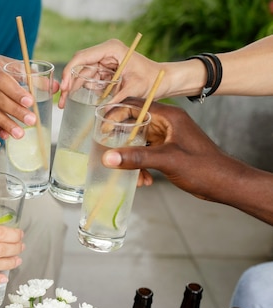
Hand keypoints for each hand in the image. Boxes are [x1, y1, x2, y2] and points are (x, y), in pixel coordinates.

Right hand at [0, 48, 58, 139]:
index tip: (30, 102)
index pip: (0, 76)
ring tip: (19, 134)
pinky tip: (1, 136)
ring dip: (3, 123)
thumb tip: (55, 87)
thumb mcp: (7, 64)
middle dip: (13, 110)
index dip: (15, 90)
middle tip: (30, 121)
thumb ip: (29, 74)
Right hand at [58, 39, 164, 107]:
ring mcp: (104, 61)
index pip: (83, 57)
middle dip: (69, 83)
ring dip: (73, 88)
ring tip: (65, 103)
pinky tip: (75, 100)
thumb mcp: (135, 89)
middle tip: (62, 100)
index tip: (65, 88)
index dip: (70, 72)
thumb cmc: (152, 79)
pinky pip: (90, 79)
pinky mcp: (105, 70)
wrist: (162, 80)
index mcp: (111, 49)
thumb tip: (101, 112)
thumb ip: (117, 98)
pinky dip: (83, 89)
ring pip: (82, 74)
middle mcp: (105, 53)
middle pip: (79, 66)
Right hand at [101, 98, 245, 201]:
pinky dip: (141, 166)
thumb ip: (136, 158)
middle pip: (133, 124)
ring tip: (130, 174)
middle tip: (107, 151)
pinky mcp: (167, 150)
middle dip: (120, 140)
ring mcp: (167, 137)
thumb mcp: (166, 160)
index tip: (101, 128)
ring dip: (131, 158)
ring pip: (138, 142)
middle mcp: (166, 123)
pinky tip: (144, 180)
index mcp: (168, 116)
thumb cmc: (203, 167)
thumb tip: (107, 158)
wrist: (225, 184)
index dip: (116, 114)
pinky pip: (146, 154)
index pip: (135, 105)